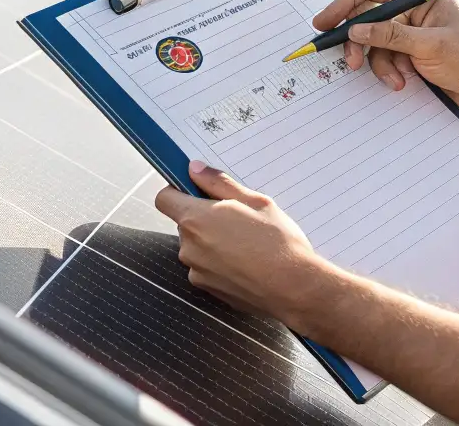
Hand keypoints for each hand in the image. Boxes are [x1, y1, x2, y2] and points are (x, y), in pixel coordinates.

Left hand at [153, 160, 341, 328]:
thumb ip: (219, 183)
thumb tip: (195, 169)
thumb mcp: (255, 201)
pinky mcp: (208, 289)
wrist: (294, 288)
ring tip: (246, 243)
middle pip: (185, 223)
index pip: (164, 199)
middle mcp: (189, 246)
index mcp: (196, 219)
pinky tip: (246, 263)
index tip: (196, 190)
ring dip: (213, 241)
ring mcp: (197, 271)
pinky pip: (206, 268)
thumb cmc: (278, 243)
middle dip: (203, 217)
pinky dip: (220, 263)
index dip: (178, 191)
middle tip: (236, 217)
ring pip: (197, 246)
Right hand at [314, 0, 458, 113]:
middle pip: (367, 16)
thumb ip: (390, 36)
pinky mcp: (407, 54)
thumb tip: (355, 30)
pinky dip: (388, 72)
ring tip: (396, 80)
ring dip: (380, 64)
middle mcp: (411, 9)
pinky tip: (403, 83)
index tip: (326, 21)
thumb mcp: (430, 46)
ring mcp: (408, 32)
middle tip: (352, 62)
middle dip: (360, 41)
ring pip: (372, 42)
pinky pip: (382, 59)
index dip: (345, 1)